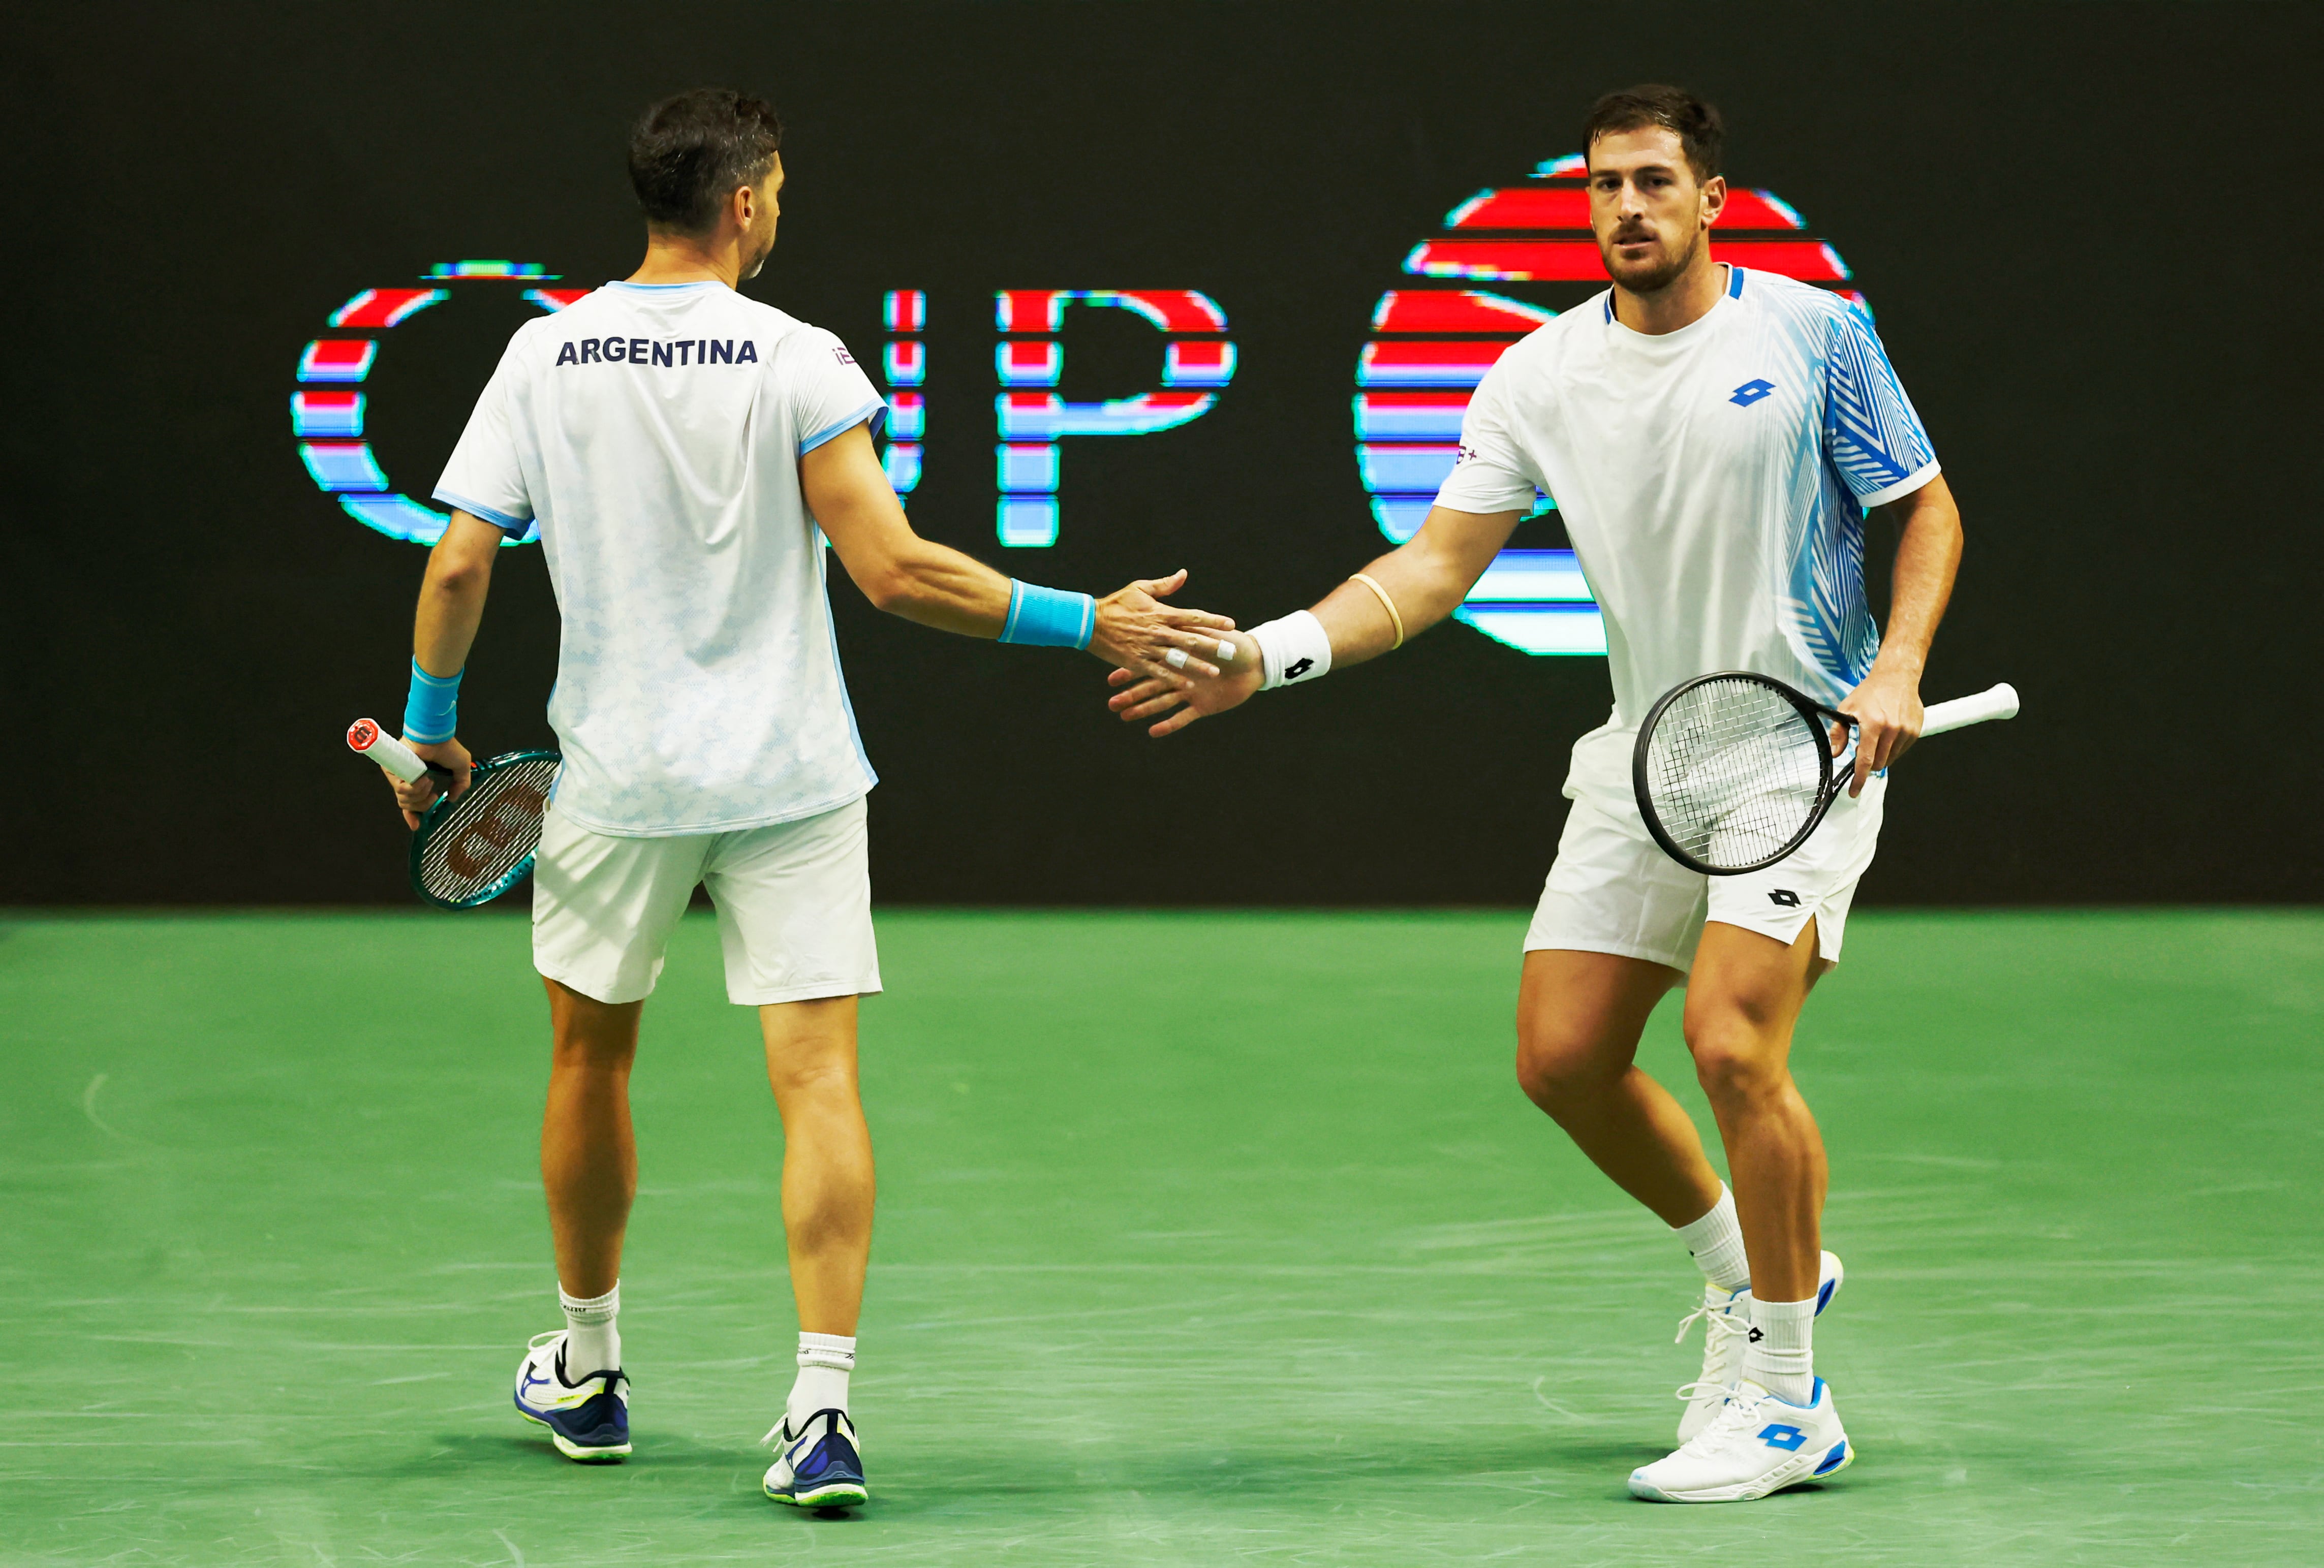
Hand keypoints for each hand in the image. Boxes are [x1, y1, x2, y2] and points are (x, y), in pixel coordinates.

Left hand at [391, 736, 473, 828]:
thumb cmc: (447, 747)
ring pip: (404, 801)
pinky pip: (402, 791)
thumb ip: (461, 785)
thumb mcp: (461, 769)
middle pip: (408, 806)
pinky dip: (415, 787)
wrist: (435, 736)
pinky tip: (423, 777)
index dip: (413, 816)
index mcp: (419, 781)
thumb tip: (452, 799)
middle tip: (433, 796)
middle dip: (423, 805)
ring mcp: (398, 776)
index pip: (411, 803)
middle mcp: (407, 779)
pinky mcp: (391, 771)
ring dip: (420, 794)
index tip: (417, 826)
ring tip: (428, 780)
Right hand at [1087, 569, 1237, 687]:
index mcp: (1161, 612)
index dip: (1213, 620)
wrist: (1090, 622)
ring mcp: (1148, 648)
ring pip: (1178, 658)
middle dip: (1213, 646)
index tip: (1231, 624)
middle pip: (1191, 639)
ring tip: (1215, 672)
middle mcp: (1158, 631)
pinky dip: (1173, 679)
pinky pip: (1158, 673)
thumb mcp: (1140, 588)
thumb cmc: (1116, 603)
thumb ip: (1164, 585)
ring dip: (1198, 665)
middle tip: (1232, 652)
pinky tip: (1188, 686)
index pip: (1193, 616)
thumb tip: (1183, 574)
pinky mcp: (1137, 662)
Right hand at [1107, 628, 1263, 736]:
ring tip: (1123, 717)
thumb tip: (1173, 621)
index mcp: (1180, 657)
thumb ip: (1191, 629)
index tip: (1111, 678)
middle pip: (1150, 685)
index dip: (1130, 671)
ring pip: (1162, 702)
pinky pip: (1184, 717)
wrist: (1258, 661)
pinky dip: (1170, 725)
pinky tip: (1151, 732)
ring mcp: (1191, 692)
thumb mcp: (1210, 631)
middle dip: (1130, 694)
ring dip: (1143, 710)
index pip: (1149, 663)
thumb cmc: (1234, 642)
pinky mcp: (1203, 706)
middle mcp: (1181, 676)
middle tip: (1111, 703)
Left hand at [1835, 662, 1922, 796]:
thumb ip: (1838, 732)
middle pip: (1879, 763)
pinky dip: (1892, 748)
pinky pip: (1901, 750)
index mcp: (1873, 724)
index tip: (1854, 791)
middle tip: (1863, 747)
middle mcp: (1892, 729)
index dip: (1859, 779)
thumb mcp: (1847, 708)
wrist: (1896, 677)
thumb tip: (1835, 752)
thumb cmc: (1870, 692)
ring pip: (1890, 758)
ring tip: (1876, 736)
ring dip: (1881, 755)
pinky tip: (1888, 733)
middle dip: (1868, 762)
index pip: (1866, 760)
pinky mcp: (1915, 731)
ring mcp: (1906, 731)